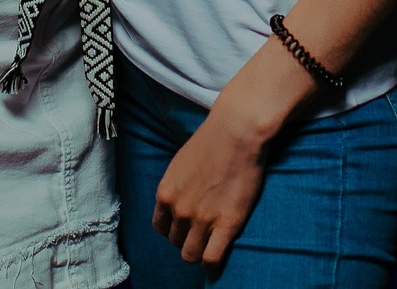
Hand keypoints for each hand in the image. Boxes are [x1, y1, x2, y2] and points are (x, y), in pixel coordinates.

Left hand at [153, 102, 269, 264]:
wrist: (236, 132)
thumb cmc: (210, 142)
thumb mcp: (179, 164)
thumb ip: (176, 187)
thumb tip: (178, 200)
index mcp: (165, 194)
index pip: (160, 228)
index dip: (173, 230)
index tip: (184, 227)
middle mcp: (179, 210)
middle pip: (176, 242)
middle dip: (187, 239)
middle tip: (201, 232)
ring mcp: (202, 219)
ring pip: (190, 255)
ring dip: (198, 252)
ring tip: (209, 246)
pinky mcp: (226, 224)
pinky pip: (212, 258)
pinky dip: (212, 265)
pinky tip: (215, 262)